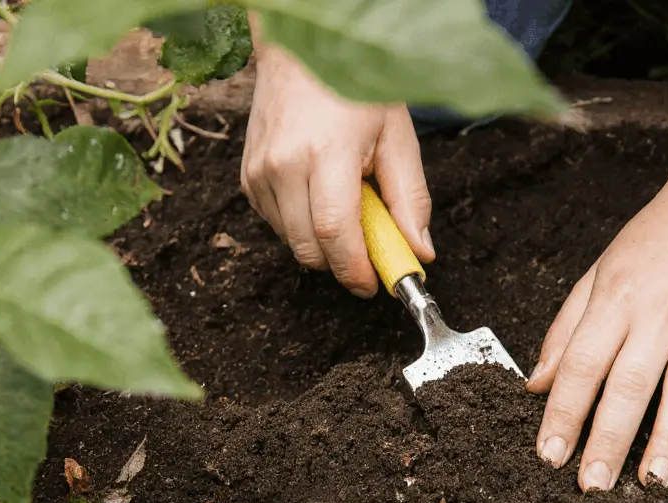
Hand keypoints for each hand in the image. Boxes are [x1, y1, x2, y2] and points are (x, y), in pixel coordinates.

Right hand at [240, 47, 434, 297]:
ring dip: (323, 243)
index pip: (336, 233)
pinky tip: (318, 194)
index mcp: (325, 153)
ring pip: (293, 242)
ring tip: (344, 203)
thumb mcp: (396, 135)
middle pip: (310, 249)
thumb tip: (420, 251)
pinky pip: (277, 225)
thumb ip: (409, 198)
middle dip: (342, 264)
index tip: (376, 284)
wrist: (299, 52)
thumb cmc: (353, 88)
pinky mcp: (247, 178)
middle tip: (369, 250)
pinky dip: (301, 226)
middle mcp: (283, 166)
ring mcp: (259, 173)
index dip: (357, 270)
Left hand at [526, 175, 667, 489]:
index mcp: (615, 300)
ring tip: (651, 483)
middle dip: (608, 440)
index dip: (563, 413)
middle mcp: (659, 315)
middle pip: (629, 386)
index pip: (581, 365)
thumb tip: (536, 384)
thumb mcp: (599, 272)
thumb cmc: (657, 237)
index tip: (548, 455)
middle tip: (592, 486)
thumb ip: (567, 328)